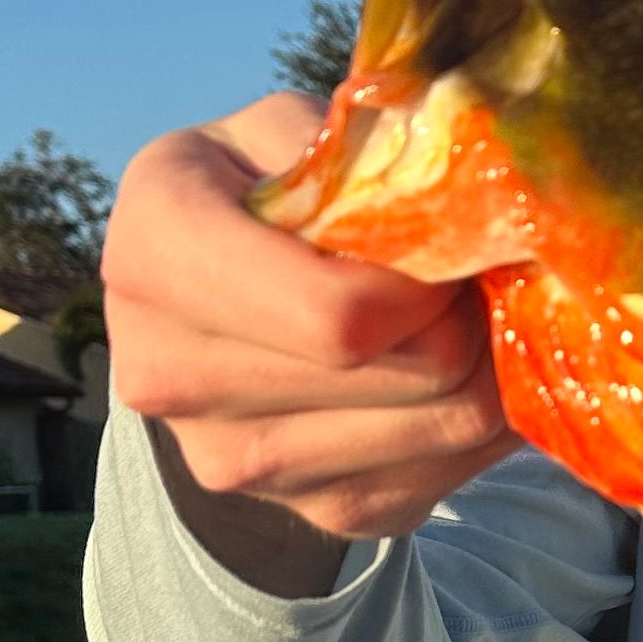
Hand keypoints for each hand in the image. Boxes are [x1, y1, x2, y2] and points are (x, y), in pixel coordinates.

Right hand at [103, 92, 516, 583]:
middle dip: (468, 313)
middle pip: (406, 370)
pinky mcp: (311, 512)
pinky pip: (451, 473)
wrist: (212, 304)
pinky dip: (482, 421)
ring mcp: (233, 461)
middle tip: (474, 272)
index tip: (445, 244)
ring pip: (445, 425)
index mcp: (154, 251)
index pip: (338, 317)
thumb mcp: (292, 130)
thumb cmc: (264, 188)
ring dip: (488, 364)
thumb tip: (479, 206)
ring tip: (468, 312)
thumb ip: (366, 151)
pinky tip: (458, 368)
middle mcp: (168, 372)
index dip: (429, 280)